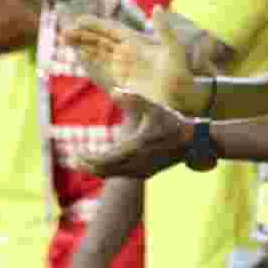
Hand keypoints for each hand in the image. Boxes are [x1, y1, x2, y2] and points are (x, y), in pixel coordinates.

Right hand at [63, 8, 210, 113]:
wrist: (180, 96)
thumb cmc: (179, 72)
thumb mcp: (174, 49)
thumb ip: (165, 30)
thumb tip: (157, 7)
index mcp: (138, 42)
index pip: (113, 30)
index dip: (97, 25)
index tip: (80, 19)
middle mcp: (128, 52)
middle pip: (101, 40)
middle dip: (84, 35)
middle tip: (65, 31)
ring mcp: (123, 65)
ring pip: (99, 52)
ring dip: (83, 45)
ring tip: (65, 39)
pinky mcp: (121, 79)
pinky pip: (103, 67)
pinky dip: (91, 60)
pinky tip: (80, 54)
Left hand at [75, 90, 205, 177]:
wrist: (193, 141)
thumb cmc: (173, 122)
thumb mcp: (154, 107)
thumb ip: (134, 99)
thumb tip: (114, 91)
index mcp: (135, 148)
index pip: (104, 159)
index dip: (87, 158)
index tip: (76, 151)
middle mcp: (137, 163)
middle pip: (104, 170)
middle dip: (88, 166)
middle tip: (74, 159)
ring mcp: (142, 170)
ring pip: (113, 175)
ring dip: (97, 170)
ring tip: (84, 162)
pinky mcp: (147, 173)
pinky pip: (122, 176)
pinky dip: (110, 171)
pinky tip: (105, 164)